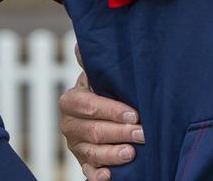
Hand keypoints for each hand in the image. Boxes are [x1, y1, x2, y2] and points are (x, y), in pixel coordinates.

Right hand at [59, 44, 143, 179]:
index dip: (112, 111)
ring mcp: (75, 145)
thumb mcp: (99, 73)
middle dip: (120, 133)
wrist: (99, 110)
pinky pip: (87, 171)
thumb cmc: (105, 88)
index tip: (134, 113)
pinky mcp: (82, 161)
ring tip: (132, 154)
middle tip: (143, 134)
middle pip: (93, 131)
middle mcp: (69, 123)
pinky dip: (97, 175)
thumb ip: (93, 60)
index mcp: (72, 100)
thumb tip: (82, 44)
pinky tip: (109, 177)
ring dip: (112, 155)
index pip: (90, 106)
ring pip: (91, 152)